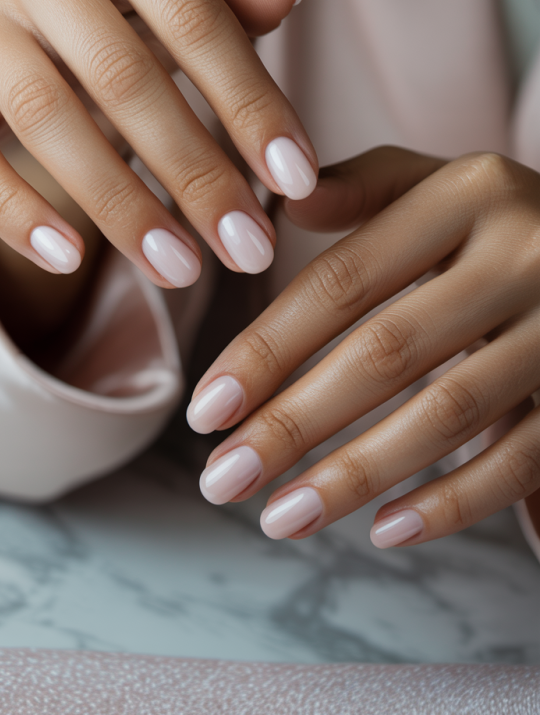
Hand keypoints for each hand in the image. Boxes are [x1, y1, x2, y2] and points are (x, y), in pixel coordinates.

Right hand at [0, 0, 315, 288]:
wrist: (14, 14)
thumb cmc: (116, 7)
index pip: (195, 19)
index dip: (251, 106)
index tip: (298, 185)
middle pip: (125, 76)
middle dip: (196, 174)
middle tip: (248, 250)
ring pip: (49, 119)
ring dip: (121, 206)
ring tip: (181, 270)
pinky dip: (18, 212)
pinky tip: (72, 259)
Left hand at [188, 147, 539, 547]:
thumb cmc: (504, 222)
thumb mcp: (444, 183)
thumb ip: (367, 186)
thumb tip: (283, 205)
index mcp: (468, 194)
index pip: (342, 281)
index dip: (267, 348)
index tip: (206, 411)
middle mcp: (521, 254)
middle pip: (385, 353)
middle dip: (293, 425)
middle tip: (222, 481)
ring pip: (448, 414)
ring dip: (356, 475)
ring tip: (280, 517)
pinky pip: (521, 456)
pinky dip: (454, 502)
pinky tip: (385, 531)